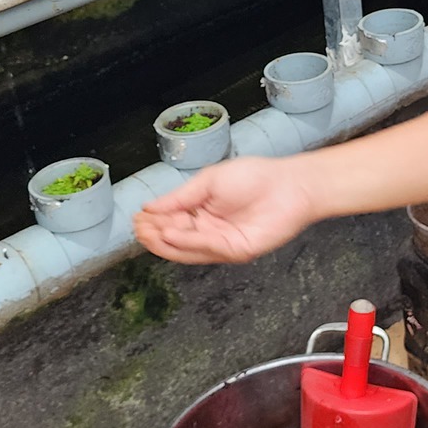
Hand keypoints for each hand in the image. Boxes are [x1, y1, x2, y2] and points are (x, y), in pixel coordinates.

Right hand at [134, 157, 321, 263]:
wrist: (289, 185)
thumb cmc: (256, 177)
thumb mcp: (209, 181)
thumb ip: (180, 197)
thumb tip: (152, 206)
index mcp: (202, 211)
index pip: (171, 221)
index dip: (153, 220)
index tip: (138, 217)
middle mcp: (209, 230)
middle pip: (175, 239)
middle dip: (154, 234)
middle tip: (139, 228)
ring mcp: (221, 243)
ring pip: (186, 249)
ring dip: (165, 242)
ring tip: (148, 233)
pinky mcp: (235, 251)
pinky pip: (206, 249)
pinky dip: (186, 243)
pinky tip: (170, 234)